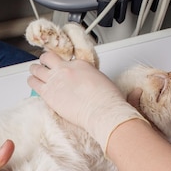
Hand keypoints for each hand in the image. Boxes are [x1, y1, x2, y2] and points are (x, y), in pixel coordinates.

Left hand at [28, 51, 144, 151]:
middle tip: (43, 65)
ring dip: (35, 70)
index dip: (63, 64)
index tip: (62, 68)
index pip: (67, 60)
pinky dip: (31, 81)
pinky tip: (32, 82)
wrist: (102, 112)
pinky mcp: (48, 92)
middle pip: (48, 58)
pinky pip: (33, 82)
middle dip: (45, 61)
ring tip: (34, 72)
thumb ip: (121, 89)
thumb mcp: (115, 89)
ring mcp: (56, 79)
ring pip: (37, 67)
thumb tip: (138, 94)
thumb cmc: (109, 103)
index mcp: (82, 64)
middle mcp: (67, 68)